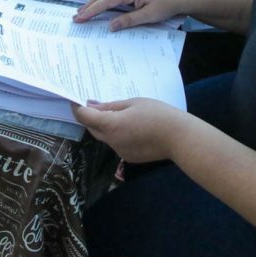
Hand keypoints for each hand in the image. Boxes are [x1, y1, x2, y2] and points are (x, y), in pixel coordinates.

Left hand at [72, 97, 187, 162]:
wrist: (180, 138)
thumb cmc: (158, 115)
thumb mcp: (133, 103)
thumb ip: (110, 106)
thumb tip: (92, 106)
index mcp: (111, 125)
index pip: (84, 117)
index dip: (77, 107)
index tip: (76, 99)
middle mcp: (111, 141)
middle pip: (92, 128)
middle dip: (91, 117)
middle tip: (96, 103)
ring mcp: (120, 151)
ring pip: (105, 136)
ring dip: (106, 126)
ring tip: (120, 113)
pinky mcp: (128, 157)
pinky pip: (116, 143)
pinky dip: (118, 134)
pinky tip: (132, 127)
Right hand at [73, 0, 186, 29]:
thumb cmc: (168, 4)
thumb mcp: (149, 15)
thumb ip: (128, 20)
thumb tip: (110, 26)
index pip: (106, 0)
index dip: (92, 10)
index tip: (80, 18)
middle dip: (89, 5)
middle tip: (76, 16)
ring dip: (95, 2)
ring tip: (83, 13)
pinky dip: (104, 1)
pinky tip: (100, 8)